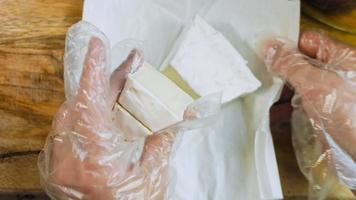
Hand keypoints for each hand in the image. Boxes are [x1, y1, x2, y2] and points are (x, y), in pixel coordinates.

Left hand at [39, 37, 175, 199]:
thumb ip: (162, 140)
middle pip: (84, 103)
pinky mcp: (58, 163)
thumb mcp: (153, 177)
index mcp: (94, 162)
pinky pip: (70, 126)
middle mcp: (69, 160)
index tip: (98, 47)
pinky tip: (109, 106)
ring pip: (75, 112)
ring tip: (125, 83)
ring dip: (100, 95)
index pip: (89, 105)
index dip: (94, 72)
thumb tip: (179, 113)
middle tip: (132, 65)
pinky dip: (90, 112)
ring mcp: (59, 162)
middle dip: (109, 81)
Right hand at [263, 31, 355, 160]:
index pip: (307, 40)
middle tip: (257, 74)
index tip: (263, 52)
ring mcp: (330, 94)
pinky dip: (287, 107)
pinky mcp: (325, 112)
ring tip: (259, 93)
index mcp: (340, 57)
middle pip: (302, 63)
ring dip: (281, 90)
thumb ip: (291, 65)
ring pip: (299, 84)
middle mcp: (336, 72)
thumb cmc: (348, 112)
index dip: (285, 45)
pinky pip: (301, 103)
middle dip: (280, 69)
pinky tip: (272, 113)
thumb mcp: (316, 84)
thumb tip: (269, 46)